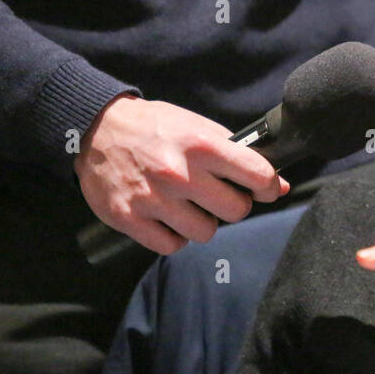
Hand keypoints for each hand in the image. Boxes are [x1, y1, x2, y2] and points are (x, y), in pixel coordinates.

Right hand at [74, 95, 289, 254]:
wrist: (95, 128)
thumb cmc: (156, 128)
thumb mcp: (199, 128)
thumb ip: (238, 156)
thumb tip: (279, 186)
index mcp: (201, 145)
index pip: (257, 174)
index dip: (268, 185)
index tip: (265, 188)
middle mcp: (178, 173)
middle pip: (236, 211)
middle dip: (233, 205)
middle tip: (219, 195)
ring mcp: (152, 198)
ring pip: (205, 233)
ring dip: (202, 222)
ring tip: (189, 205)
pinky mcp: (128, 218)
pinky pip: (171, 246)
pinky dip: (174, 236)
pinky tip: (168, 217)